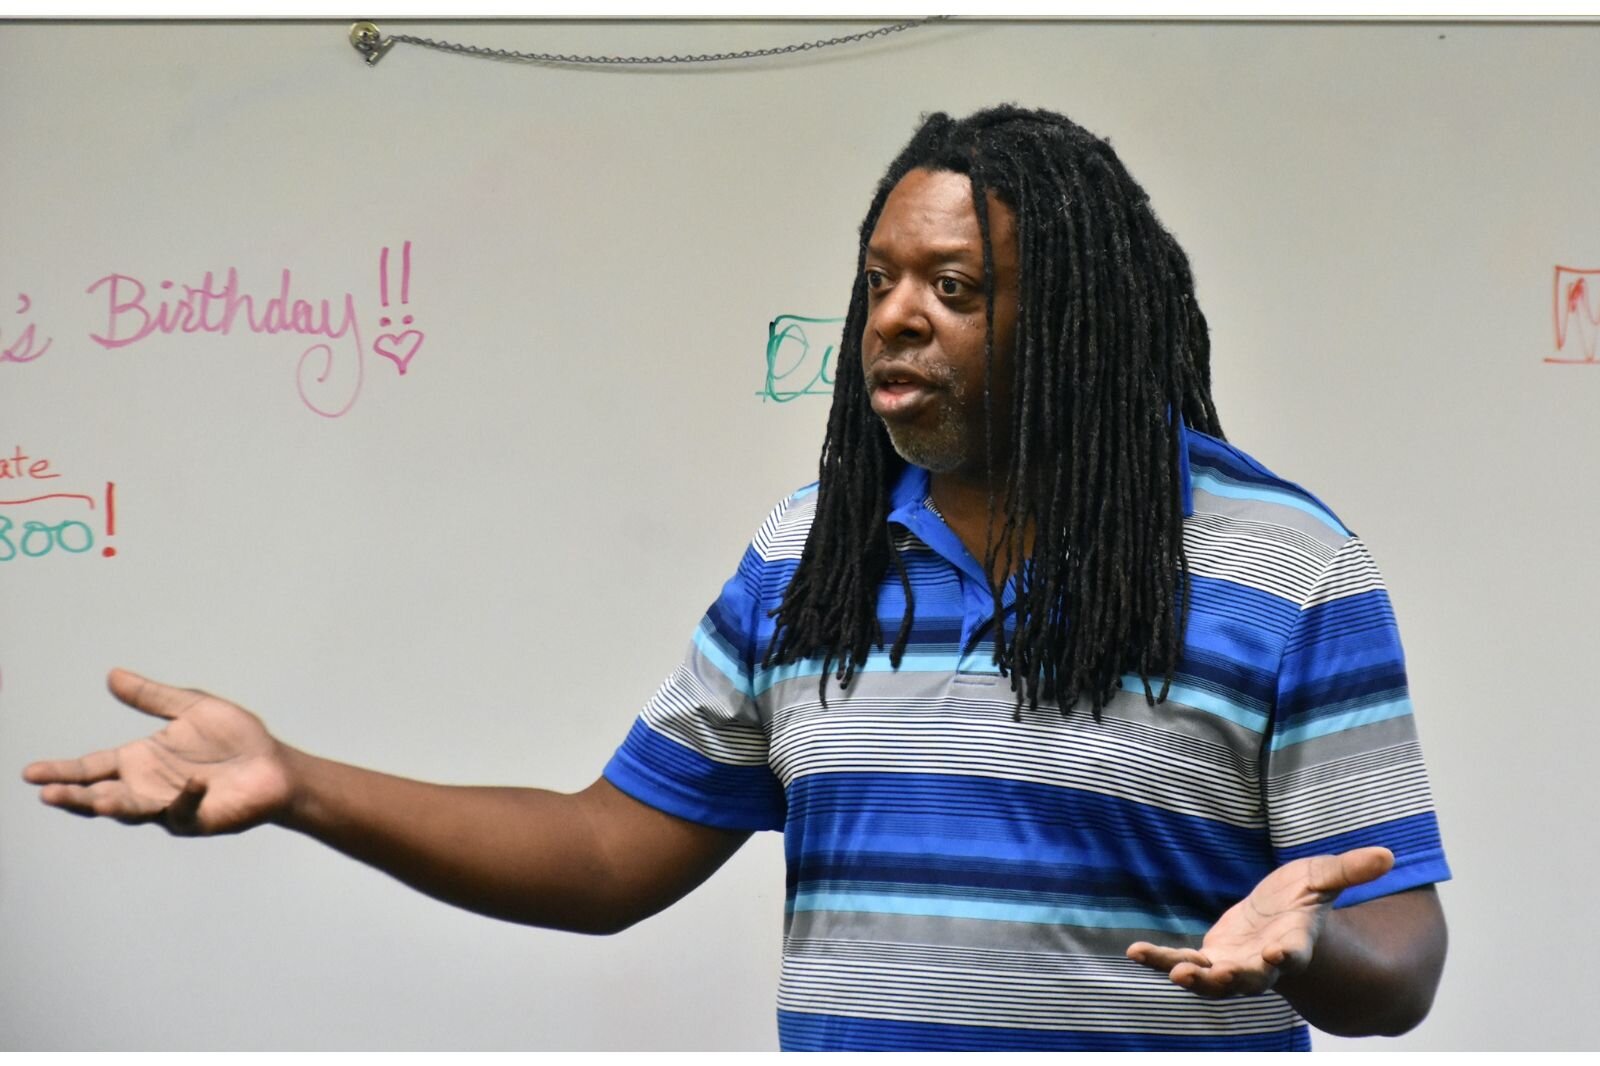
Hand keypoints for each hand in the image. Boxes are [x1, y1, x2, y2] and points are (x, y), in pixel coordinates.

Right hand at [22, 668, 293, 835]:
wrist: (274, 764)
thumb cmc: (236, 738)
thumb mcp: (191, 708)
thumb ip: (152, 697)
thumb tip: (112, 675)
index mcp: (140, 761)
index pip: (92, 767)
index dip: (63, 770)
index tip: (31, 773)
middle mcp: (147, 787)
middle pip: (100, 794)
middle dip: (74, 795)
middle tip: (47, 793)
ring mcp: (169, 806)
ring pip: (133, 810)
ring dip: (114, 804)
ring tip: (92, 799)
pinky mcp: (198, 818)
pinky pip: (185, 812)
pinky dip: (186, 797)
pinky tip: (192, 783)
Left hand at [1126, 846, 1394, 997]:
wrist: (1277, 922)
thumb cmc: (1301, 900)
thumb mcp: (1321, 877)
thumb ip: (1349, 870)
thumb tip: (1389, 855)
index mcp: (1294, 943)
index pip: (1295, 954)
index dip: (1288, 956)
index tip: (1281, 954)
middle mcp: (1263, 963)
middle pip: (1250, 978)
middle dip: (1231, 978)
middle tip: (1212, 976)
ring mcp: (1233, 965)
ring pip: (1213, 979)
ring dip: (1193, 977)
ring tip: (1173, 971)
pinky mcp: (1208, 959)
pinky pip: (1181, 961)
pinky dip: (1159, 958)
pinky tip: (1136, 951)